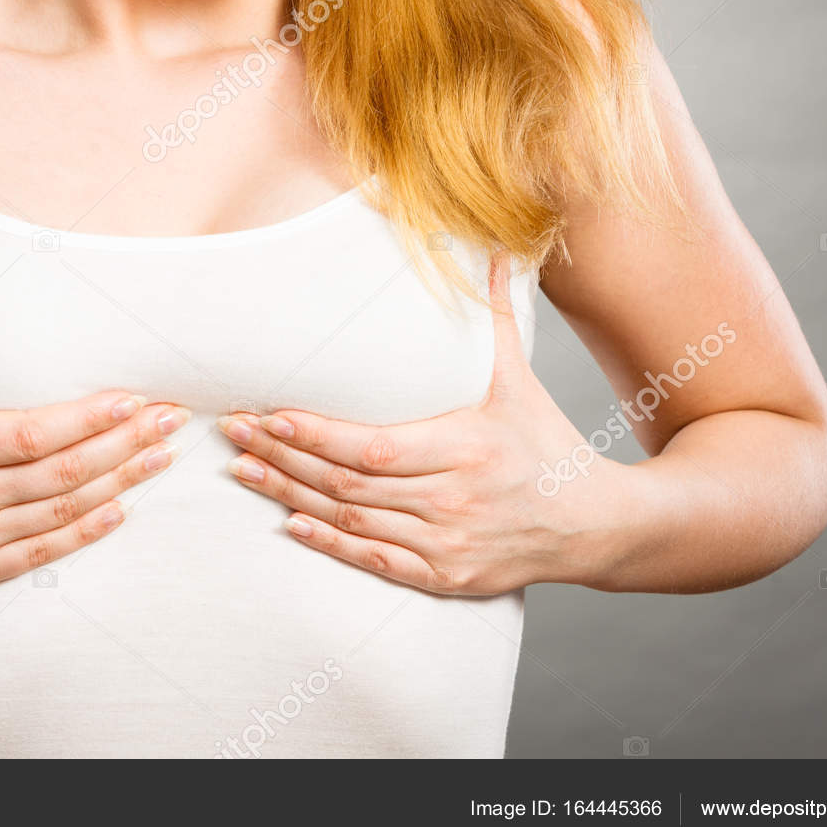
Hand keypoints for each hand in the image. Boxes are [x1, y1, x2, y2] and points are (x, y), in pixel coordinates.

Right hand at [0, 268, 188, 601]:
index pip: (33, 434)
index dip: (91, 418)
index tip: (132, 397)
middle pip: (63, 471)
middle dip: (126, 444)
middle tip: (173, 420)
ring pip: (62, 510)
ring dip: (121, 483)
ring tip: (163, 457)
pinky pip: (41, 552)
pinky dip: (85, 531)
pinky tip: (121, 510)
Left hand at [218, 252, 631, 594]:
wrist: (596, 524)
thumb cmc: (548, 445)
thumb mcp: (520, 379)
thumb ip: (495, 316)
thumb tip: (490, 248)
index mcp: (467, 447)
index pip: (373, 445)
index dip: (316, 434)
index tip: (269, 414)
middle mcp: (453, 499)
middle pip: (348, 481)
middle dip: (282, 456)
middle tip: (231, 433)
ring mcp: (448, 544)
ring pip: (351, 519)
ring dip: (290, 496)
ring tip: (242, 471)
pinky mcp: (446, 578)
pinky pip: (375, 561)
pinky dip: (329, 543)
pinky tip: (289, 523)